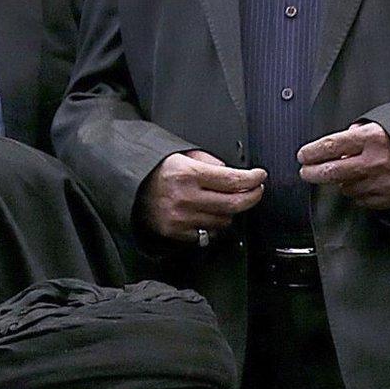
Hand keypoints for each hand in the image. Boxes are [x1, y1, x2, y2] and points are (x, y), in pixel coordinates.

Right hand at [133, 150, 266, 245]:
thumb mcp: (181, 155)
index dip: (252, 179)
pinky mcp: (176, 233)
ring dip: (231, 212)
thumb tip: (231, 172)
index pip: (231, 179)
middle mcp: (185, 197)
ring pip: (223, 221)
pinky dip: (213, 225)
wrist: (129, 191)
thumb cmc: (157, 172)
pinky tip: (210, 214)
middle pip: (233, 203)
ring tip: (227, 201)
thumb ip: (208, 161)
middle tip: (256, 190)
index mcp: (187, 173)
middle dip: (252, 196)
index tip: (260, 176)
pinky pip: (207, 233)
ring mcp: (181, 218)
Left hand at [298, 122, 389, 211]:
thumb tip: (339, 142)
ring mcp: (380, 182)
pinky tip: (367, 182)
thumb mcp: (386, 122)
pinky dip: (359, 192)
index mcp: (372, 138)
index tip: (303, 156)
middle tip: (306, 171)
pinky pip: (360, 199)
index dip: (312, 152)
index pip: (330, 146)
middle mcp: (374, 161)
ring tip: (352, 172)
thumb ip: (360, 131)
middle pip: (330, 172)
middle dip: (313, 173)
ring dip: (342, 181)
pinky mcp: (387, 199)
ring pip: (345, 187)